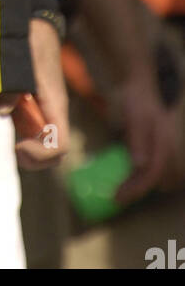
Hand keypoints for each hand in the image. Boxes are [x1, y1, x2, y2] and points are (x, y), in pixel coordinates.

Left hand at [0, 17, 69, 168]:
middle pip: (53, 153)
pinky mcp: (35, 102)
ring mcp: (45, 108)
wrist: (36, 19)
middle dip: (31, 156)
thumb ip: (12, 82)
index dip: (38, 153)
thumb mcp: (20, 55)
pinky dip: (17, 129)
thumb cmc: (30, 35)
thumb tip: (1, 110)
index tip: (15, 142)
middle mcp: (53, 110)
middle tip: (6, 141)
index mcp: (55, 103)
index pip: (58, 146)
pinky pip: (32, 128)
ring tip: (2, 127)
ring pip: (42, 142)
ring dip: (23, 143)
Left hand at [112, 72, 181, 204]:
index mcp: (164, 143)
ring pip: (158, 178)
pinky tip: (129, 180)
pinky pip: (154, 171)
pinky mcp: (158, 152)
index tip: (118, 197)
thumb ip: (138, 140)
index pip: (153, 173)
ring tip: (122, 190)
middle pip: (156, 180)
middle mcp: (168, 150)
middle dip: (139, 190)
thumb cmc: (137, 101)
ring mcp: (165, 151)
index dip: (137, 188)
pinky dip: (142, 178)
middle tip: (117, 195)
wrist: (140, 88)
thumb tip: (140, 166)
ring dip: (141, 186)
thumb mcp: (135, 118)